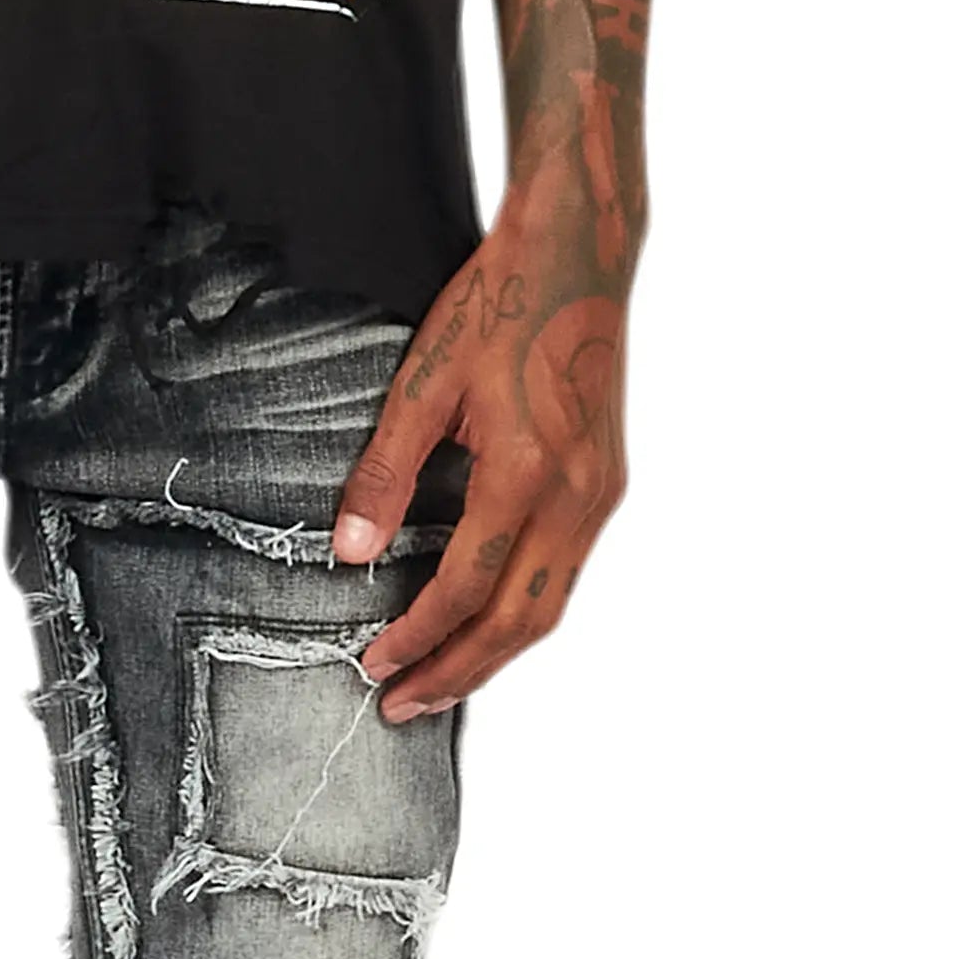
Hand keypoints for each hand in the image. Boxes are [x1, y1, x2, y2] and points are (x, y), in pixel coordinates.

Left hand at [330, 249, 629, 718]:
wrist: (579, 254)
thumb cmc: (500, 304)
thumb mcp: (423, 381)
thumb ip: (385, 473)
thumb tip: (351, 553)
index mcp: (527, 473)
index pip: (466, 588)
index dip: (417, 638)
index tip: (375, 664)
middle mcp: (577, 495)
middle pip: (519, 622)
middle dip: (459, 672)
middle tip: (404, 704)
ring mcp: (601, 493)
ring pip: (552, 606)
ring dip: (495, 653)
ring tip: (440, 680)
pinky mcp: (607, 483)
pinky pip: (567, 573)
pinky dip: (523, 612)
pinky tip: (486, 620)